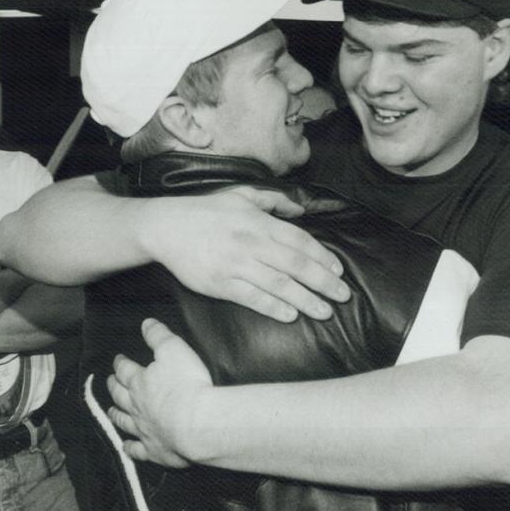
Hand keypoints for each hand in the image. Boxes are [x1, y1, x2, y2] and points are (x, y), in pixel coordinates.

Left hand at [107, 319, 211, 467]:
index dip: (121, 363)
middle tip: (110, 382)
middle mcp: (136, 406)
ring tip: (111, 410)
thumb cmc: (187, 384)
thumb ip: (158, 336)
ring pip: (124, 421)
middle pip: (119, 395)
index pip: (125, 369)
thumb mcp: (174, 349)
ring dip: (116, 414)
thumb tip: (146, 323)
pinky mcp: (153, 450)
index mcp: (140, 381)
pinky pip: (137, 450)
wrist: (196, 423)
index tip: (118, 359)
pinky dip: (130, 447)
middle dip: (114, 387)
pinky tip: (126, 446)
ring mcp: (143, 429)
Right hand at [143, 189, 350, 322]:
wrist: (165, 227)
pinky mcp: (219, 283)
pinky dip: (273, 307)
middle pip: (296, 265)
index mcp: (258, 221)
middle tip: (343, 296)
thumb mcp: (241, 195)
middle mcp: (251, 242)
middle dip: (323, 282)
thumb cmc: (206, 211)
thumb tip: (300, 209)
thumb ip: (273, 201)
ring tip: (325, 311)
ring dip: (306, 299)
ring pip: (278, 284)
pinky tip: (291, 315)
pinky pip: (252, 298)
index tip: (338, 271)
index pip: (299, 241)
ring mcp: (235, 264)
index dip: (322, 257)